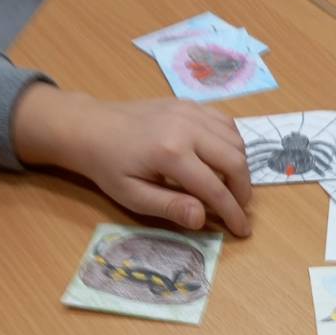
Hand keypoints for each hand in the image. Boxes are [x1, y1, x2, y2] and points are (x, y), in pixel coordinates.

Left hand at [13, 85, 251, 235]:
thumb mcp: (133, 196)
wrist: (92, 127)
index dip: (232, 212)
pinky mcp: (190, 105)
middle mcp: (186, 128)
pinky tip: (223, 160)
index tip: (241, 230)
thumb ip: (169, 207)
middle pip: (235, 161)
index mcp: (170, 153)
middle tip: (237, 208)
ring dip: (240, 168)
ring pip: (236, 140)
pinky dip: (233, 144)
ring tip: (230, 187)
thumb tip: (202, 218)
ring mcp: (190, 112)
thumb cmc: (109, 166)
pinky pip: (226, 123)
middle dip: (243, 190)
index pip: (214, 189)